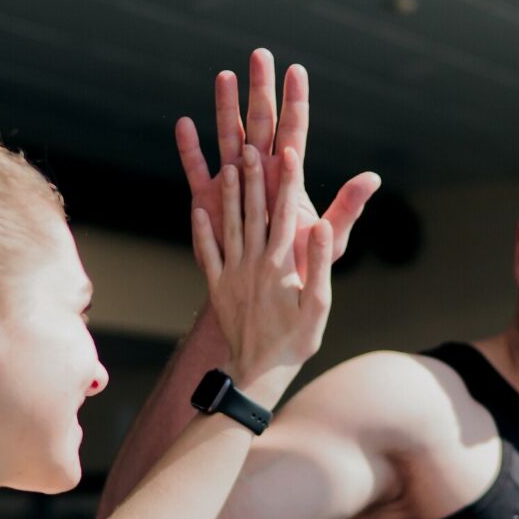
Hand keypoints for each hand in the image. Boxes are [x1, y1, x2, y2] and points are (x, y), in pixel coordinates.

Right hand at [175, 48, 380, 265]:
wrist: (262, 293)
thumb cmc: (297, 266)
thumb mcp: (326, 238)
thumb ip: (347, 208)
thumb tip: (373, 177)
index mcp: (288, 177)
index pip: (294, 131)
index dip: (296, 102)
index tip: (297, 70)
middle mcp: (260, 172)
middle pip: (261, 123)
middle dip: (261, 90)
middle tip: (261, 55)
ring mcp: (232, 183)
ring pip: (228, 137)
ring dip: (226, 108)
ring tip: (224, 76)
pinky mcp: (207, 200)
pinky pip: (197, 170)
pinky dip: (191, 149)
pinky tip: (185, 124)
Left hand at [191, 143, 331, 394]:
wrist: (260, 372)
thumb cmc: (297, 340)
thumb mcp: (319, 304)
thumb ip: (318, 263)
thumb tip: (321, 225)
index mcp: (281, 265)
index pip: (286, 214)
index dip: (287, 181)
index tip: (288, 152)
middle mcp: (254, 263)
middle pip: (253, 212)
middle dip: (253, 177)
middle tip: (250, 146)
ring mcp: (232, 274)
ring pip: (229, 227)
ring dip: (227, 196)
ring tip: (227, 166)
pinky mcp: (217, 287)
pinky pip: (208, 254)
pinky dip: (202, 233)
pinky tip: (197, 211)